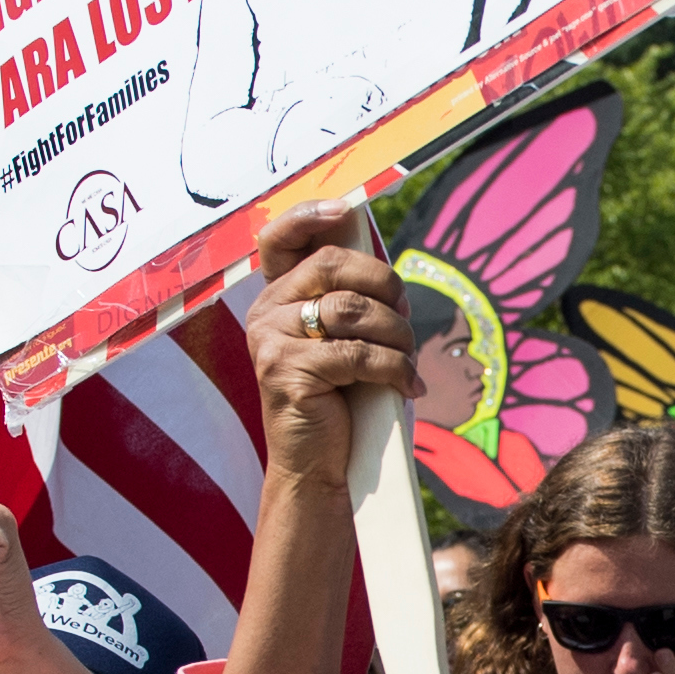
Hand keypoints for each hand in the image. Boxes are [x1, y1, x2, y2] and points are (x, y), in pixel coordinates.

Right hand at [241, 203, 413, 491]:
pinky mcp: (286, 372)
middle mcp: (266, 313)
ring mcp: (271, 342)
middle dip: (384, 283)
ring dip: (396, 332)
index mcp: (277, 298)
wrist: (317, 466)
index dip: (308, 215)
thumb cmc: (340, 401)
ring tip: (408, 359)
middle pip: (333, 265)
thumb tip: (391, 276)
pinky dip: (395, 368)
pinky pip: (357, 354)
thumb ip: (353, 303)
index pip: (278, 239)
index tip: (345, 208)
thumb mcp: (344, 342)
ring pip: (352, 310)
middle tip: (404, 312)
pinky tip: (408, 386)